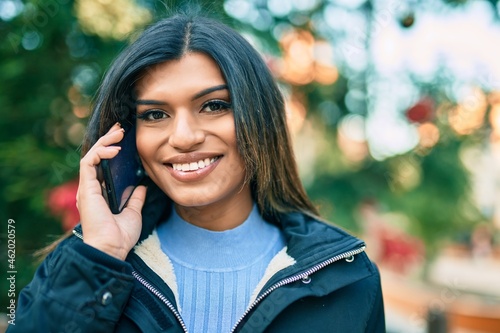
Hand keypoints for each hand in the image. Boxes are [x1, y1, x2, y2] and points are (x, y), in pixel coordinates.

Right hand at [76, 123, 146, 259]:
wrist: (112, 248)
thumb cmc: (120, 236)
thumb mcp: (133, 213)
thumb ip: (135, 199)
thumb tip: (141, 187)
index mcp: (100, 194)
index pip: (104, 166)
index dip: (111, 150)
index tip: (124, 139)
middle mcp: (91, 189)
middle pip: (96, 157)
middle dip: (108, 140)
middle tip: (120, 129)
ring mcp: (87, 188)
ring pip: (91, 156)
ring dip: (105, 141)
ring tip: (119, 132)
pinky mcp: (86, 188)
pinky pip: (89, 162)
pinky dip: (101, 152)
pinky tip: (115, 149)